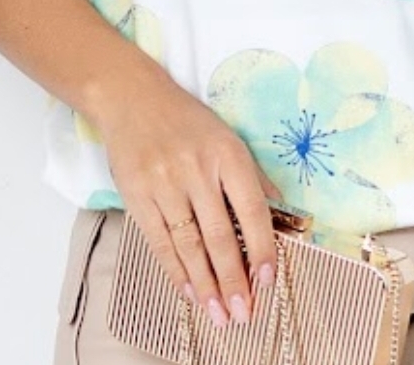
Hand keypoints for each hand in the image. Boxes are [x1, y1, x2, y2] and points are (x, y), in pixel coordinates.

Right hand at [90, 51, 281, 327]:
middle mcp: (198, 169)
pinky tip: (188, 291)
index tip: (267, 281)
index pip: (251, 210)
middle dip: (233, 279)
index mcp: (227, 153)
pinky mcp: (137, 194)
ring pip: (189, 244)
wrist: (133, 98)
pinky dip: (175, 270)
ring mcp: (165, 183)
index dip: (261, 248)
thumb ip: (252, 175)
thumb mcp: (226, 137)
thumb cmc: (186, 120)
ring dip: (205, 284)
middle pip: (220, 235)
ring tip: (217, 312)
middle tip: (242, 314)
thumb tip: (280, 211)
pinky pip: (159, 241)